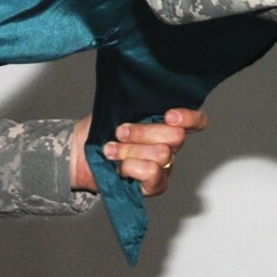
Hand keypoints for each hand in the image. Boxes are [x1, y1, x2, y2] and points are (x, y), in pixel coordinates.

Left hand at [70, 107, 208, 195]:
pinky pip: (153, 174)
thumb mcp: (116, 110)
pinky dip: (132, 168)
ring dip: (130, 151)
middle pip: (176, 137)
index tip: (168, 115)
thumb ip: (134, 103)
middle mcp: (169, 144)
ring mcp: (164, 166)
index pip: (196, 121)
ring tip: (111, 150)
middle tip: (120, 132)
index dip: (189, 117)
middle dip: (143, 133)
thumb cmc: (99, 130)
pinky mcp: (155, 185)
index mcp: (165, 123)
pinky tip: (120, 167)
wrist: (80, 155)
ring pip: (161, 154)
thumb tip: (140, 92)